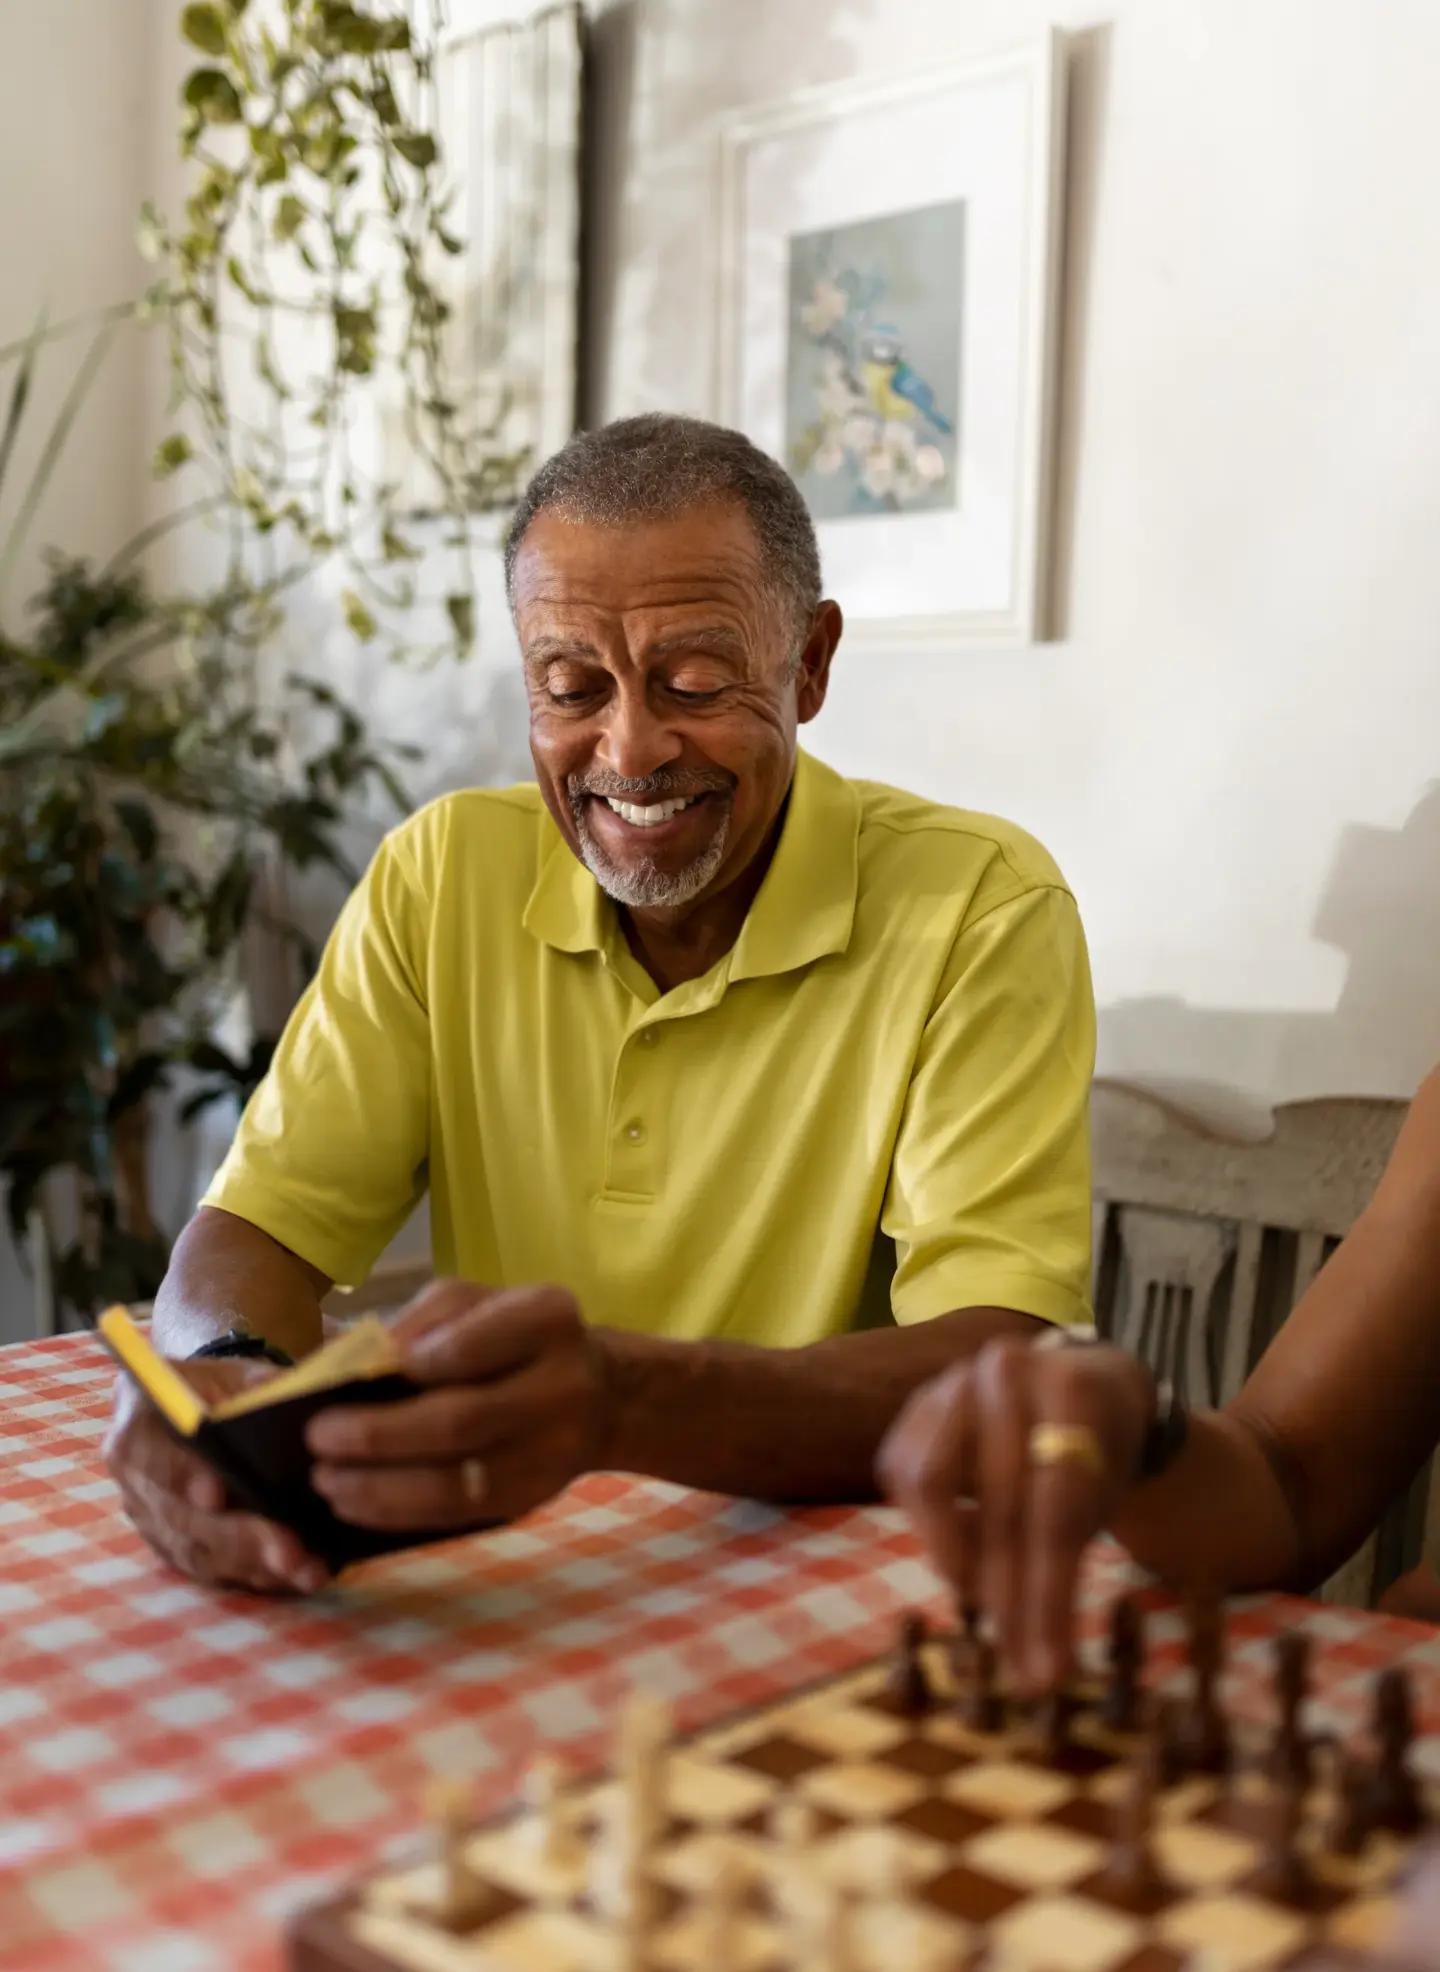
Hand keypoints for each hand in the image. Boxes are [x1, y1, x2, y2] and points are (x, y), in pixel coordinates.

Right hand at [105, 1360, 330, 1594]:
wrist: (184, 1407)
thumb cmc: (209, 1385)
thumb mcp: (227, 1372)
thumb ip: (250, 1383)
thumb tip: (276, 1395)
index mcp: (136, 1425)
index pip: (152, 1456)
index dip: (182, 1476)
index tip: (217, 1494)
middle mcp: (135, 1481)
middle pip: (181, 1519)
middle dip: (239, 1537)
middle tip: (289, 1551)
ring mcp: (152, 1521)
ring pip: (199, 1553)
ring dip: (255, 1566)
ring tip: (307, 1570)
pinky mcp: (174, 1548)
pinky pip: (212, 1571)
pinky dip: (256, 1575)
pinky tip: (299, 1577)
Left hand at [305, 1280, 608, 1530]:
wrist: (598, 1395)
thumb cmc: (511, 1337)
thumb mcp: (475, 1303)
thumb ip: (420, 1321)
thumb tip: (351, 1361)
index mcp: (546, 1318)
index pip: (473, 1343)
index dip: (413, 1361)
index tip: (355, 1374)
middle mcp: (562, 1384)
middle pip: (461, 1419)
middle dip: (379, 1435)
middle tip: (318, 1437)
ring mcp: (553, 1450)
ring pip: (459, 1481)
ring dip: (381, 1487)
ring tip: (327, 1480)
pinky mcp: (533, 1497)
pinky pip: (460, 1514)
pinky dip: (400, 1512)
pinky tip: (357, 1503)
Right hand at [877, 1335, 1154, 1694]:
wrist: (1080, 1387)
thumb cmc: (1094, 1457)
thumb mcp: (1103, 1506)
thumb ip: (1070, 1582)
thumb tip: (1039, 1680)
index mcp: (1074, 1388)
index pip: (1056, 1505)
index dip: (1050, 1595)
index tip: (1048, 1670)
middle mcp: (1008, 1368)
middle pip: (1000, 1501)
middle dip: (1008, 1595)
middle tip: (1017, 1664)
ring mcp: (954, 1379)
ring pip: (933, 1481)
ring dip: (956, 1558)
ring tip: (987, 1599)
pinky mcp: (915, 1403)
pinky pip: (900, 1473)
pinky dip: (927, 1526)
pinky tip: (960, 1553)